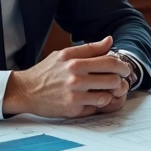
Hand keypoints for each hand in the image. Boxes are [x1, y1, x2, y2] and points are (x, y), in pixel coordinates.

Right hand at [3, 36, 132, 117]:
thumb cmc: (46, 72)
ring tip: (106, 91)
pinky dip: (98, 104)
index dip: (122, 66)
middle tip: (118, 81)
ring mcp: (75, 95)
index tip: (124, 69)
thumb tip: (110, 41)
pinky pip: (96, 108)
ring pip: (107, 95)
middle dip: (120, 81)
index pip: (110, 62)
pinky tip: (93, 99)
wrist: (25, 91)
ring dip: (110, 94)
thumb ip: (89, 48)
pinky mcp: (72, 110)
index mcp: (75, 62)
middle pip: (113, 80)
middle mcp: (76, 78)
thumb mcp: (64, 54)